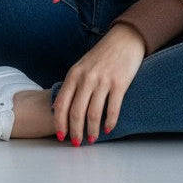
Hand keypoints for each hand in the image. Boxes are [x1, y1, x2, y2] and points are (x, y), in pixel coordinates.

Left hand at [52, 23, 144, 144]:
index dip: (60, 123)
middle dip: (75, 131)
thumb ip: (71, 85)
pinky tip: (108, 129)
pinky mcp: (119, 83)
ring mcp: (103, 81)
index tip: (61, 136)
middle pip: (76, 112)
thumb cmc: (102, 55)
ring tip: (92, 138)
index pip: (62, 104)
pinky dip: (109, 122)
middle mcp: (86, 78)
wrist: (124, 39)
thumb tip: (58, 108)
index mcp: (74, 74)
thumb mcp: (81, 66)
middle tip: (77, 143)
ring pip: (93, 114)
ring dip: (92, 130)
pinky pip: (112, 109)